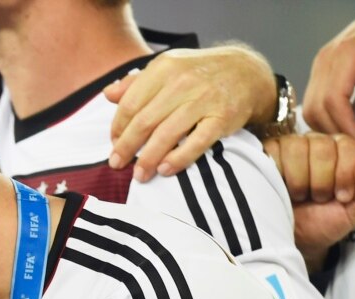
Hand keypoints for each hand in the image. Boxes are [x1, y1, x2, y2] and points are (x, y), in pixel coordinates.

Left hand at [106, 45, 274, 181]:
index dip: (118, 127)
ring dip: (149, 158)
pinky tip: (166, 170)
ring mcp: (204, 99)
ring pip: (167, 134)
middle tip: (117, 164)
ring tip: (139, 175)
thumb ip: (136, 83)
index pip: (131, 103)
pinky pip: (197, 142)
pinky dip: (179, 158)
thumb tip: (107, 94)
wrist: (247, 71)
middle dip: (127, 147)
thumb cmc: (199, 73)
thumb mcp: (167, 69)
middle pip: (145, 121)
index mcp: (164, 68)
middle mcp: (182, 82)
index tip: (113, 143)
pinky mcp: (222, 118)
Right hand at [261, 132, 354, 271]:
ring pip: (297, 147)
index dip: (345, 173)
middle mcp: (317, 143)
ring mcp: (290, 146)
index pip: (348, 145)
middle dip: (322, 181)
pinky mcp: (266, 152)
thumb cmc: (325, 222)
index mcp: (343, 151)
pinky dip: (280, 174)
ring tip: (299, 195)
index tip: (341, 197)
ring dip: (299, 180)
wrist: (295, 241)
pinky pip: (274, 152)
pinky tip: (281, 187)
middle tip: (318, 198)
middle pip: (323, 146)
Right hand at [303, 0, 354, 146]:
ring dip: (326, 129)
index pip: (333, 99)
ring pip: (309, 108)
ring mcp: (319, 64)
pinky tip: (343, 128)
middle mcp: (325, 59)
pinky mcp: (320, 71)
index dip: (345, 127)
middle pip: (315, 107)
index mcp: (347, 53)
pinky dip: (324, 120)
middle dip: (334, 133)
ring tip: (350, 141)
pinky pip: (312, 102)